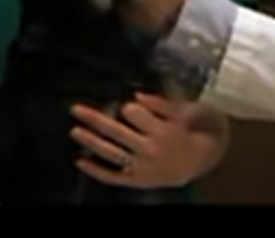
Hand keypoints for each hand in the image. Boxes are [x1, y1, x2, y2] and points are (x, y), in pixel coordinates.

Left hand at [70, 94, 224, 188]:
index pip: (134, 113)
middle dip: (95, 119)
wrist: (199, 160)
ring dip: (90, 142)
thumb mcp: (185, 110)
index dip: (128, 106)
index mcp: (163, 129)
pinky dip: (95, 170)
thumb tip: (137, 95)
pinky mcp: (137, 179)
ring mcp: (142, 166)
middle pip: (116, 131)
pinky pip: (113, 177)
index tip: (126, 104)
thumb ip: (162, 102)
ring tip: (75, 131)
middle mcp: (151, 148)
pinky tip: (80, 162)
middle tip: (76, 109)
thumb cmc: (192, 130)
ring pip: (111, 153)